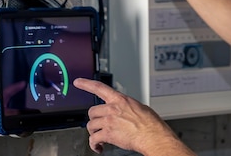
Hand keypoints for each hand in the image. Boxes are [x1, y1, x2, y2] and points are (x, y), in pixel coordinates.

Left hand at [73, 78, 190, 154]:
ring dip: (93, 132)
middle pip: (92, 111)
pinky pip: (93, 139)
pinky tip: (99, 147)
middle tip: (98, 125)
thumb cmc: (150, 123)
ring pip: (90, 125)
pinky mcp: (107, 134)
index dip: (86, 84)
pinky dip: (94, 145)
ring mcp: (108, 121)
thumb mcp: (139, 107)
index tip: (78, 82)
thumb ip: (127, 107)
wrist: (152, 135)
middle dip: (94, 119)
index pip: (99, 88)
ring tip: (99, 138)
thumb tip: (126, 111)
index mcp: (120, 99)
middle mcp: (112, 108)